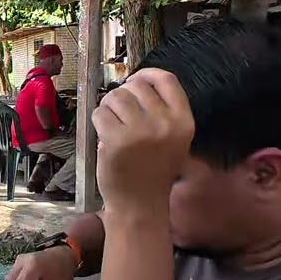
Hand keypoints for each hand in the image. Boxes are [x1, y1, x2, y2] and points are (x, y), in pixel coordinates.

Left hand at [92, 68, 193, 214]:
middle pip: (135, 86)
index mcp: (183, 121)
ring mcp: (140, 131)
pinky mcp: (117, 140)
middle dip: (122, 96)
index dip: (147, 74)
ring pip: (115, 97)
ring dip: (108, 108)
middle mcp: (165, 123)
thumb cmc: (153, 170)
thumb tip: (134, 81)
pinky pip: (100, 114)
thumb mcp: (172, 139)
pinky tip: (105, 136)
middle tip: (119, 115)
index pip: (167, 80)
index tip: (135, 80)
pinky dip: (98, 122)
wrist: (141, 205)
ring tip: (112, 126)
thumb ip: (162, 110)